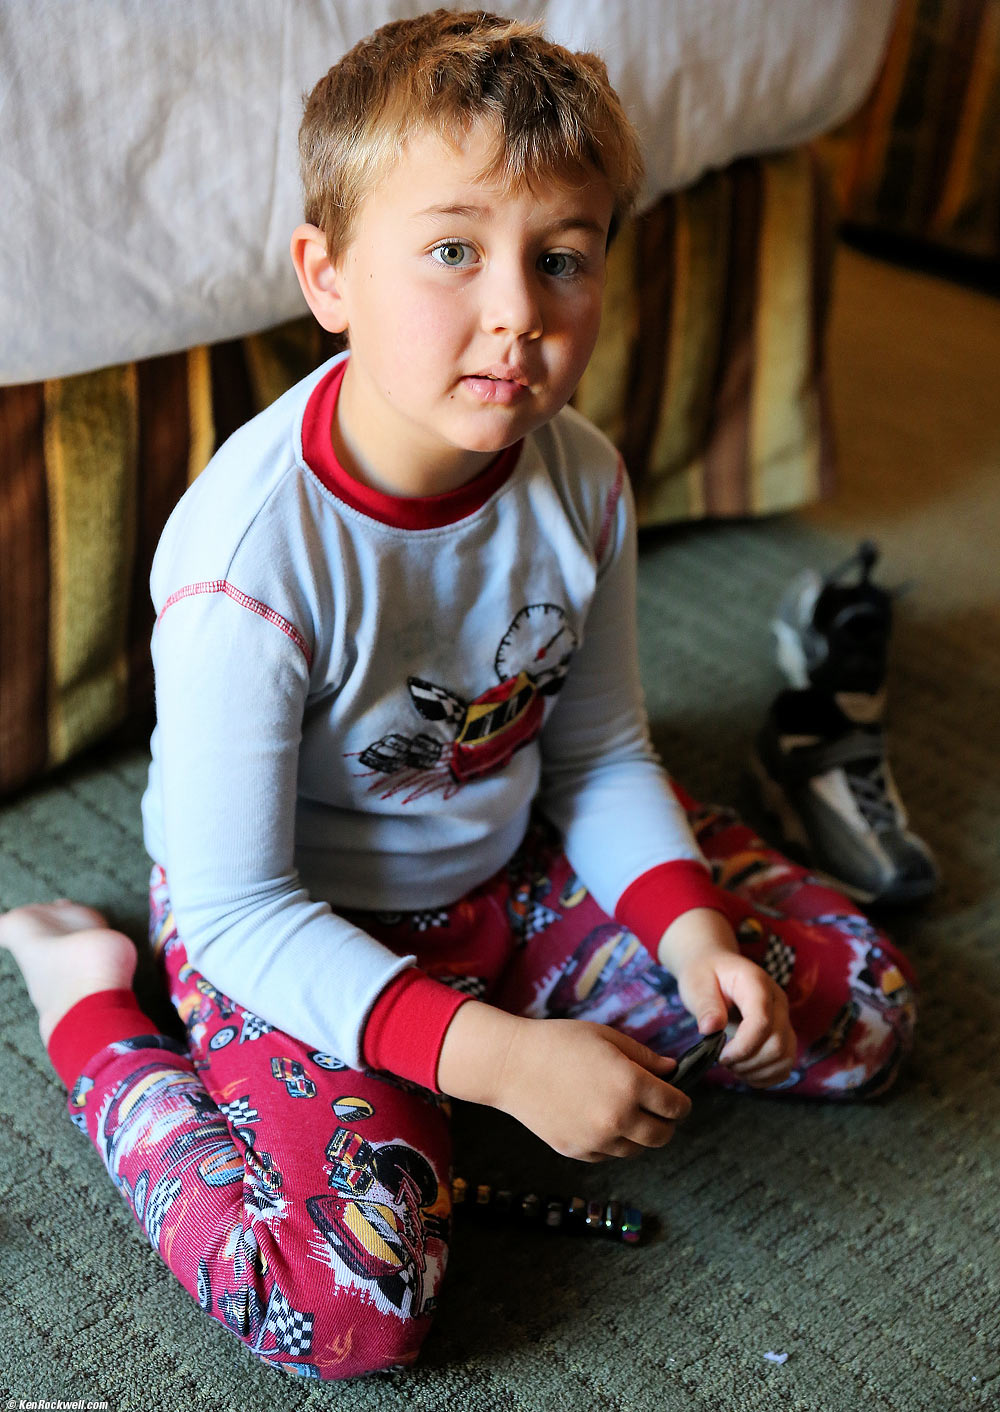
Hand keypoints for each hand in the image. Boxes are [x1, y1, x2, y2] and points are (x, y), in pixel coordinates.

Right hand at [437, 1003, 690, 1161]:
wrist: (511, 1065)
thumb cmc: (559, 1042)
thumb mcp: (607, 1037)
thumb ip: (644, 1057)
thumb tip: (672, 1070)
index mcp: (630, 1085)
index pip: (677, 1107)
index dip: (681, 1101)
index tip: (675, 1095)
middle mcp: (618, 1119)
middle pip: (662, 1136)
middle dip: (665, 1121)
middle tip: (655, 1106)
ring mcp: (596, 1140)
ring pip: (636, 1149)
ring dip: (638, 1133)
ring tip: (622, 1109)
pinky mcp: (577, 1152)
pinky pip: (608, 1154)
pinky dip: (611, 1141)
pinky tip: (597, 1117)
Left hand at [658, 908, 795, 1087]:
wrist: (716, 967)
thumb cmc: (706, 974)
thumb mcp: (697, 982)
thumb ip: (706, 1005)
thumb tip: (711, 1029)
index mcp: (757, 984)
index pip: (762, 1022)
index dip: (743, 1046)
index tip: (720, 1056)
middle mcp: (778, 1001)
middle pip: (777, 1044)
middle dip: (748, 1062)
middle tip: (723, 1061)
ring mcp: (783, 1018)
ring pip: (785, 1057)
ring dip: (757, 1071)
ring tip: (733, 1066)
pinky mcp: (783, 1034)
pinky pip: (785, 1064)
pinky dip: (766, 1076)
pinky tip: (745, 1071)